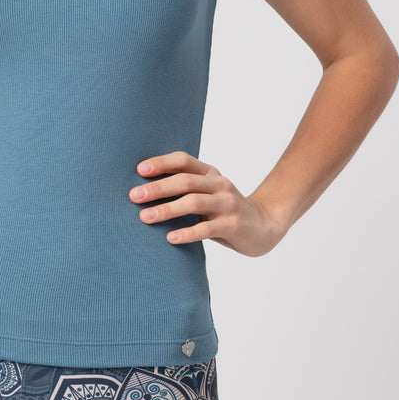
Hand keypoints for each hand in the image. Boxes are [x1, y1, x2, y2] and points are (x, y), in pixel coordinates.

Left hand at [128, 151, 288, 256]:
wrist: (264, 226)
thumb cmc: (224, 210)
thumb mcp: (207, 194)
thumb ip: (184, 189)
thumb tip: (143, 190)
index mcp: (209, 173)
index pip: (183, 160)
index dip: (161, 162)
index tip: (139, 170)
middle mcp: (219, 184)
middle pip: (185, 181)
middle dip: (157, 188)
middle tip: (134, 196)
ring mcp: (228, 204)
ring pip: (194, 202)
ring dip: (167, 209)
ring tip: (145, 217)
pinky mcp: (233, 225)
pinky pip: (207, 229)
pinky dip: (187, 233)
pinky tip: (170, 239)